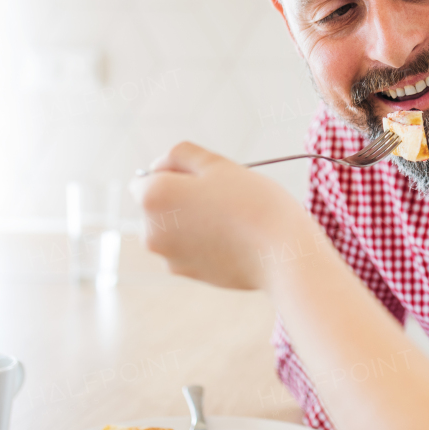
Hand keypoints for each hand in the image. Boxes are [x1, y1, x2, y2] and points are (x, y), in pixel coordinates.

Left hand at [130, 141, 298, 290]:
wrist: (282, 253)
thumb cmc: (253, 202)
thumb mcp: (217, 163)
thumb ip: (180, 155)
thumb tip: (159, 167)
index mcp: (154, 196)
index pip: (146, 177)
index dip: (173, 172)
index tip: (204, 178)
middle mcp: (151, 230)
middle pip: (158, 204)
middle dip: (182, 197)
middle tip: (222, 197)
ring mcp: (167, 256)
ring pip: (175, 226)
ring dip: (193, 219)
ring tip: (231, 219)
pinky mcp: (186, 274)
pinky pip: (188, 248)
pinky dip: (203, 241)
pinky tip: (232, 238)